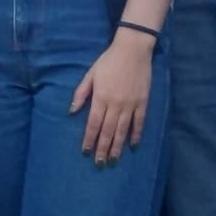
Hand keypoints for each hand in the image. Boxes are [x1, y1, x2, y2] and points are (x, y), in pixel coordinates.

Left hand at [71, 31, 154, 164]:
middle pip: (107, 131)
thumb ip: (81, 93)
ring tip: (113, 160)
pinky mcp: (143, 102)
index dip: (89, 139)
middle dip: (102, 148)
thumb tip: (72, 111)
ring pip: (122, 130)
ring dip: (117, 146)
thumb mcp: (90, 75)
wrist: (133, 51)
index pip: (93, 123)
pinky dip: (136, 134)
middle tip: (99, 163)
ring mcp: (131, 104)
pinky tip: (133, 146)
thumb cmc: (108, 62)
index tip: (85, 152)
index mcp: (100, 98)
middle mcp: (115, 104)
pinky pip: (139, 122)